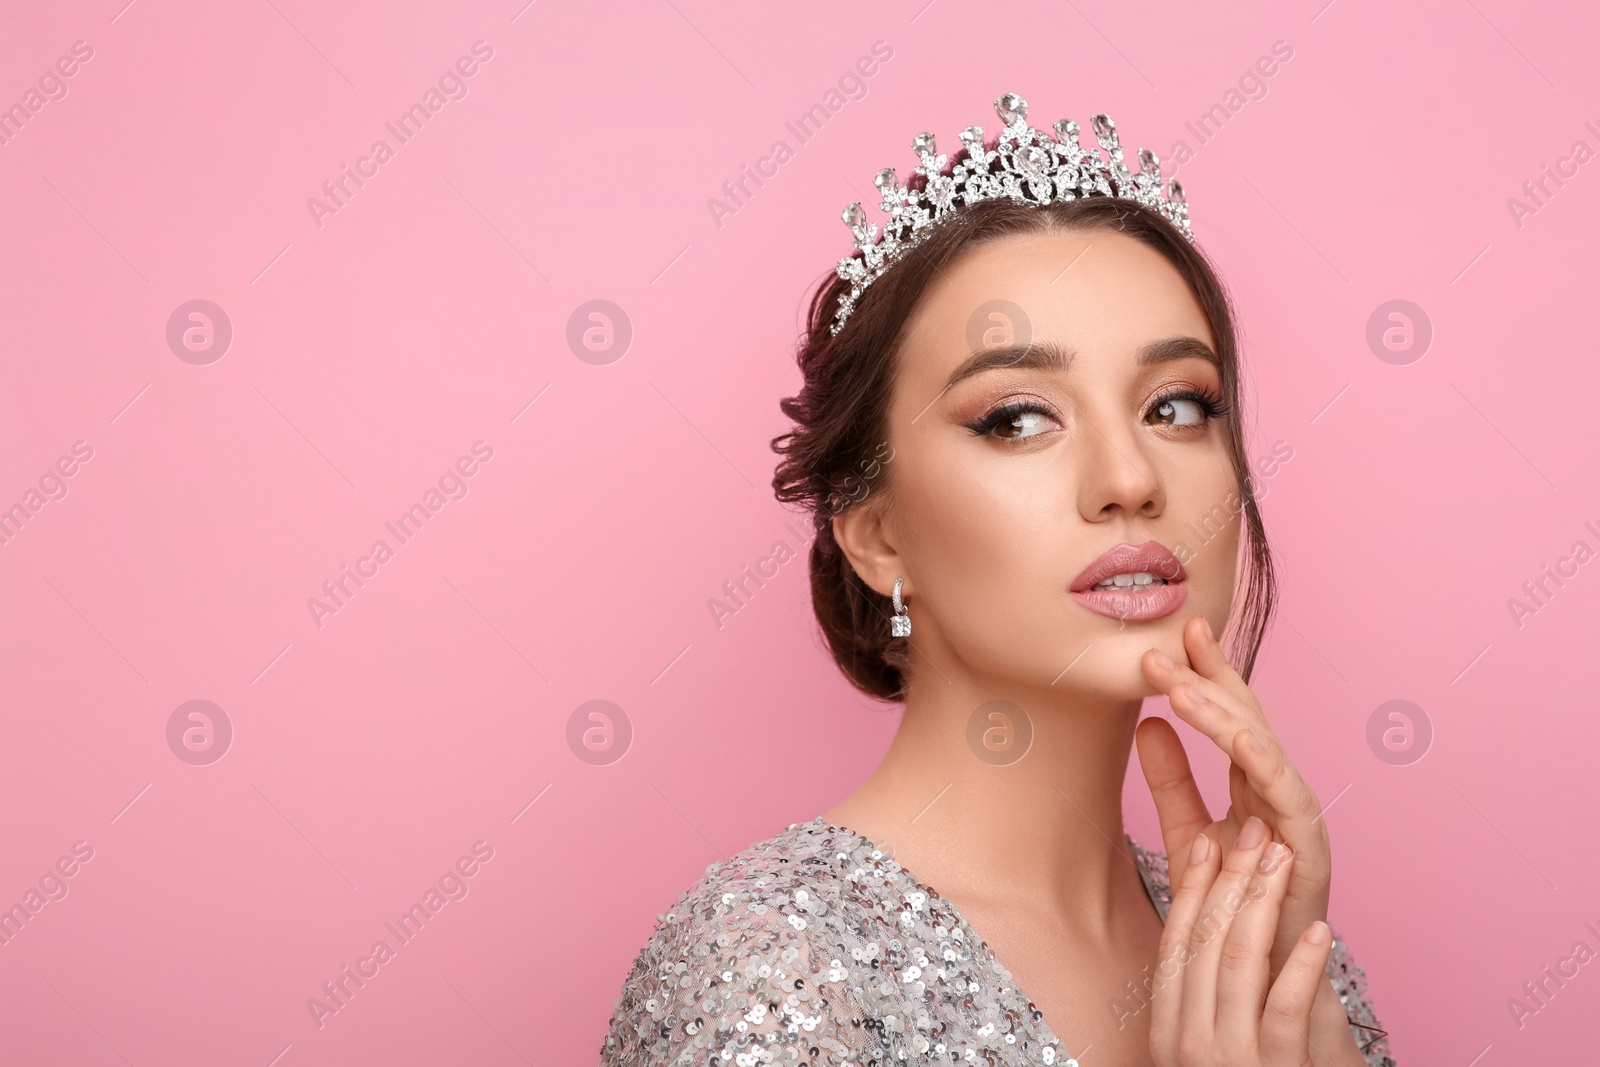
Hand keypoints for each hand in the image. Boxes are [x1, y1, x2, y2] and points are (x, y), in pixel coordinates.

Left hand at [1135, 615, 1330, 982]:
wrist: (1265, 974)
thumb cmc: (1235, 906)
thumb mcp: (1190, 835)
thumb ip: (1171, 782)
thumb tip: (1144, 725)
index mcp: (1253, 780)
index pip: (1229, 712)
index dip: (1208, 670)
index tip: (1180, 629)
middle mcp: (1279, 787)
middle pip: (1245, 717)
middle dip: (1205, 679)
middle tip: (1159, 649)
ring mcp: (1297, 812)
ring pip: (1260, 748)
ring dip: (1219, 714)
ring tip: (1178, 686)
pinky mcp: (1309, 845)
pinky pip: (1286, 794)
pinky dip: (1263, 761)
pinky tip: (1238, 735)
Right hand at [1148, 822, 1333, 1065]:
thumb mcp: (1206, 1047)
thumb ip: (1204, 998)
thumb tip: (1212, 925)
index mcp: (1167, 1028)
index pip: (1177, 940)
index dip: (1193, 887)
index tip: (1209, 840)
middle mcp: (1187, 1039)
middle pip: (1206, 939)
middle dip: (1233, 877)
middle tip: (1254, 831)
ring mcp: (1228, 1055)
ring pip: (1240, 961)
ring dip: (1264, 901)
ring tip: (1284, 859)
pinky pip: (1284, 1007)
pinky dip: (1302, 964)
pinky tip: (1320, 931)